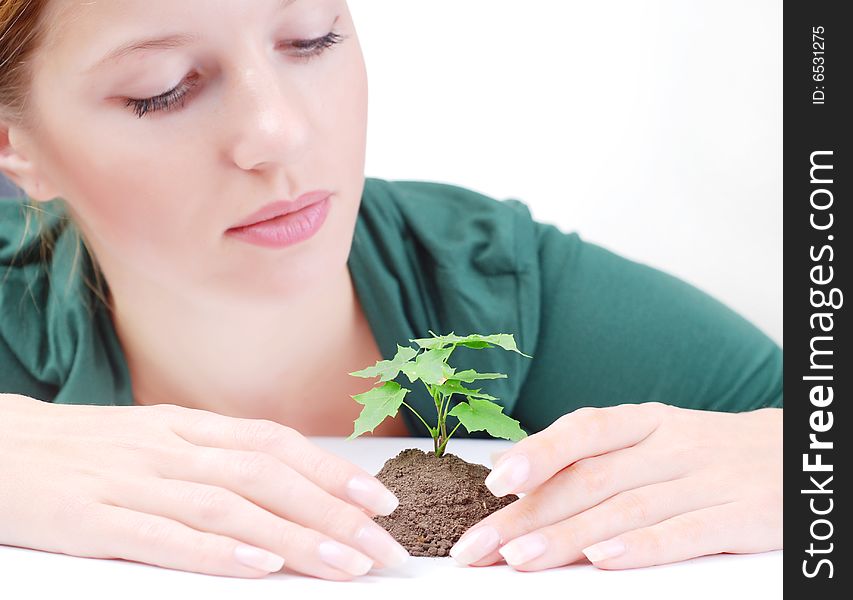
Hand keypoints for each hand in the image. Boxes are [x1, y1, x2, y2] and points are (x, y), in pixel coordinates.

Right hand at [0, 394, 408, 579]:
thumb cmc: (84, 451)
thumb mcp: (155, 440)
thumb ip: (213, 458)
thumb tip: (282, 483)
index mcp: (188, 428)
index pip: (277, 446)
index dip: (333, 473)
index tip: (381, 501)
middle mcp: (172, 449)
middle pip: (268, 478)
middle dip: (334, 514)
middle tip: (384, 547)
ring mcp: (133, 481)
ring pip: (230, 507)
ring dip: (295, 536)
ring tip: (345, 566)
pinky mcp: (93, 519)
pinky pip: (164, 534)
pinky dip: (216, 551)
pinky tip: (260, 566)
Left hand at [449, 402, 781, 569]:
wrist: (796, 456)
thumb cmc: (705, 454)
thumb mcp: (651, 439)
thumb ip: (589, 454)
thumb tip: (513, 467)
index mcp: (644, 423)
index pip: (584, 429)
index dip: (538, 453)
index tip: (494, 483)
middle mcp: (670, 446)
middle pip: (590, 478)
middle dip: (528, 515)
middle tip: (478, 546)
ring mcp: (707, 479)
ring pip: (626, 508)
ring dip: (568, 536)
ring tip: (519, 559)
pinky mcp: (743, 516)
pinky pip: (686, 532)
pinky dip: (641, 548)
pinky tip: (601, 563)